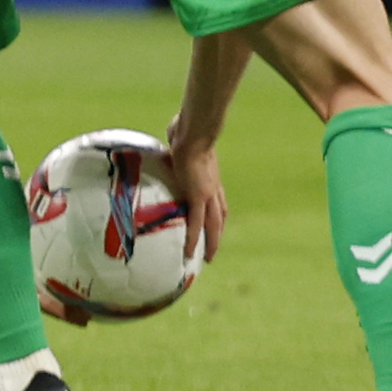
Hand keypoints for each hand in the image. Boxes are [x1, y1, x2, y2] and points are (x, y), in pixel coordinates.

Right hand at [161, 124, 227, 265]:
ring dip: (212, 242)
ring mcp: (208, 193)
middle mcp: (213, 188)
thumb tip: (171, 131)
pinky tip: (189, 253)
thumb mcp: (183, 139)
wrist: (193, 133)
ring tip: (206, 259)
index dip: (217, 213)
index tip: (214, 225)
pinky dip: (194, 239)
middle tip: (213, 251)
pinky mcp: (198, 197)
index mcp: (211, 176)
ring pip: (214, 224)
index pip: (218, 200)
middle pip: (220, 215)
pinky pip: (195, 223)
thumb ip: (178, 141)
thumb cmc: (186, 130)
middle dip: (218, 233)